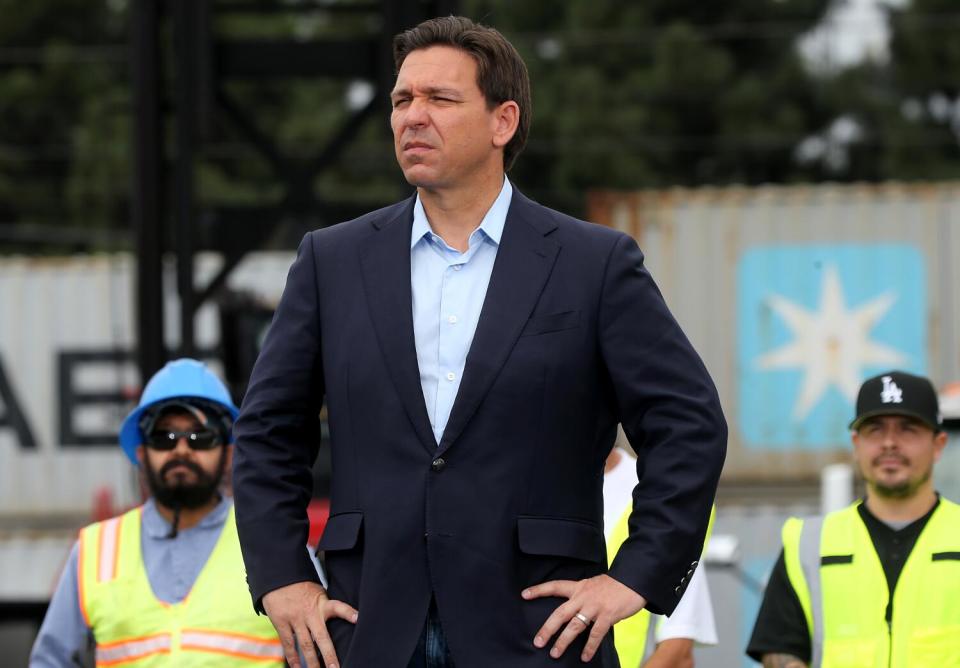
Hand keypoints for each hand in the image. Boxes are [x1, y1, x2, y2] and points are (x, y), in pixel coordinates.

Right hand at [262, 581, 357, 667]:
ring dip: (312, 662)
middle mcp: (310, 613)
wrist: (279, 579)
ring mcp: (295, 619)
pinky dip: (293, 658)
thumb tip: (346, 620)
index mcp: (322, 604)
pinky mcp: (282, 623)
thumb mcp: (319, 593)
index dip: (348, 613)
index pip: (338, 607)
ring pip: (306, 645)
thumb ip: (327, 608)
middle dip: (329, 655)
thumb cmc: (303, 589)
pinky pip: (288, 644)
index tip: (358, 619)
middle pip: (322, 637)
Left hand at [522, 574, 645, 662]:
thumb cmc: (614, 584)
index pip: (554, 586)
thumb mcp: (593, 584)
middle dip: (547, 628)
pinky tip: (584, 657)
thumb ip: (583, 595)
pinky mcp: (607, 616)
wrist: (633, 580)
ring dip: (563, 641)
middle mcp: (583, 597)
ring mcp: (594, 607)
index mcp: (578, 587)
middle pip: (560, 613)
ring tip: (555, 653)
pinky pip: (595, 634)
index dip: (539, 590)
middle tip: (538, 641)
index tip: (524, 595)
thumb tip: (575, 606)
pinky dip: (589, 647)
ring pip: (574, 626)